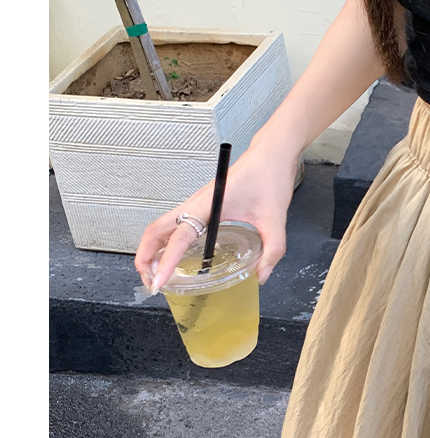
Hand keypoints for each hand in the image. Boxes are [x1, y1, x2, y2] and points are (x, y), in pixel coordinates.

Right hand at [134, 145, 301, 290]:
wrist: (271, 154)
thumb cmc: (270, 178)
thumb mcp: (275, 218)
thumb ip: (272, 250)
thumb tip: (261, 277)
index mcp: (209, 204)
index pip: (180, 236)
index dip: (166, 261)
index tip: (159, 281)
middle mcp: (196, 203)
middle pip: (156, 229)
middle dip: (146, 256)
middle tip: (150, 283)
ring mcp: (196, 203)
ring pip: (161, 226)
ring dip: (151, 249)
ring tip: (154, 274)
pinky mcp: (201, 205)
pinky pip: (174, 224)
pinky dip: (163, 242)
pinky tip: (169, 258)